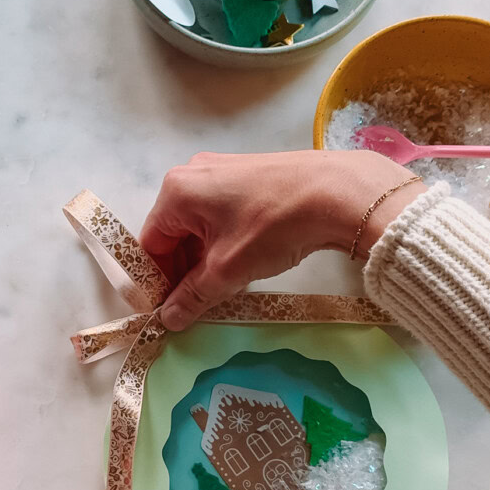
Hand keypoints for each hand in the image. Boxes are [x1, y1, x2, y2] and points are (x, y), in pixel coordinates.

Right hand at [140, 150, 424, 329]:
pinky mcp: (245, 174)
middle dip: (184, 270)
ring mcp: (220, 170)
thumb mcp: (227, 270)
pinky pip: (219, 215)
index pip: (151, 245)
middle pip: (173, 234)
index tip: (173, 308)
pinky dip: (223, 242)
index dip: (160, 281)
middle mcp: (191, 174)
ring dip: (205, 259)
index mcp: (176, 192)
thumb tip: (168, 319)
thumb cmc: (273, 226)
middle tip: (201, 301)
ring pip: (198, 227)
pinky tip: (244, 260)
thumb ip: (192, 297)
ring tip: (226, 284)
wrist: (337, 192)